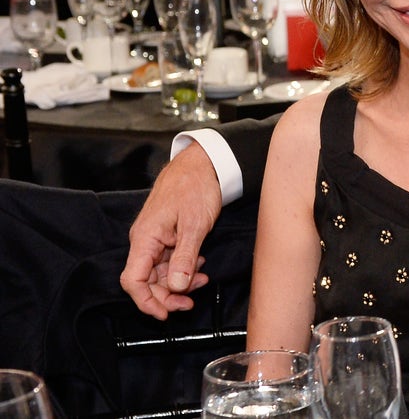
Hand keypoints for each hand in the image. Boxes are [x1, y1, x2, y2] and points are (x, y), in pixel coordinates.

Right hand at [119, 142, 221, 318]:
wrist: (204, 165)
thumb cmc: (196, 188)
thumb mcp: (194, 225)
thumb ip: (184, 257)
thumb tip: (176, 286)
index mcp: (145, 238)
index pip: (133, 280)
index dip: (146, 302)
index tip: (164, 314)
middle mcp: (145, 241)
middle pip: (147, 281)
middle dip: (167, 296)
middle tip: (190, 302)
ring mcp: (155, 239)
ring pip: (160, 273)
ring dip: (179, 283)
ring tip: (202, 280)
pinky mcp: (166, 236)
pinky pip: (169, 261)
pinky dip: (183, 268)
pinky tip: (198, 265)